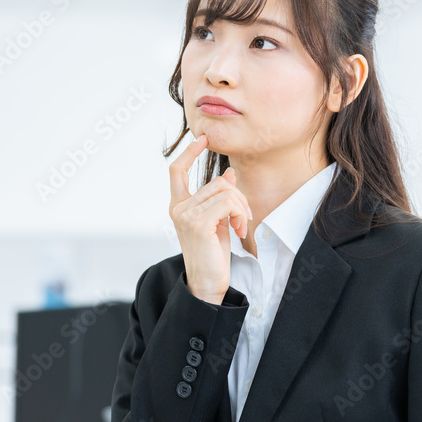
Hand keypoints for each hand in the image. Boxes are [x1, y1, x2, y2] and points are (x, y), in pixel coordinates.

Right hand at [169, 134, 252, 304]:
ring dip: (241, 208)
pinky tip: (239, 231)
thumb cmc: (212, 254)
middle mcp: (178, 208)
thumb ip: (220, 198)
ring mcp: (186, 215)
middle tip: (245, 218)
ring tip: (241, 226)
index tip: (203, 139)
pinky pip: (228, 203)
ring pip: (225, 191)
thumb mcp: (218, 220)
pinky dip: (240, 214)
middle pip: (217, 182)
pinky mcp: (198, 224)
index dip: (189, 152)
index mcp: (178, 205)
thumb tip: (229, 174)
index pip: (176, 171)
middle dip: (238, 197)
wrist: (207, 282)